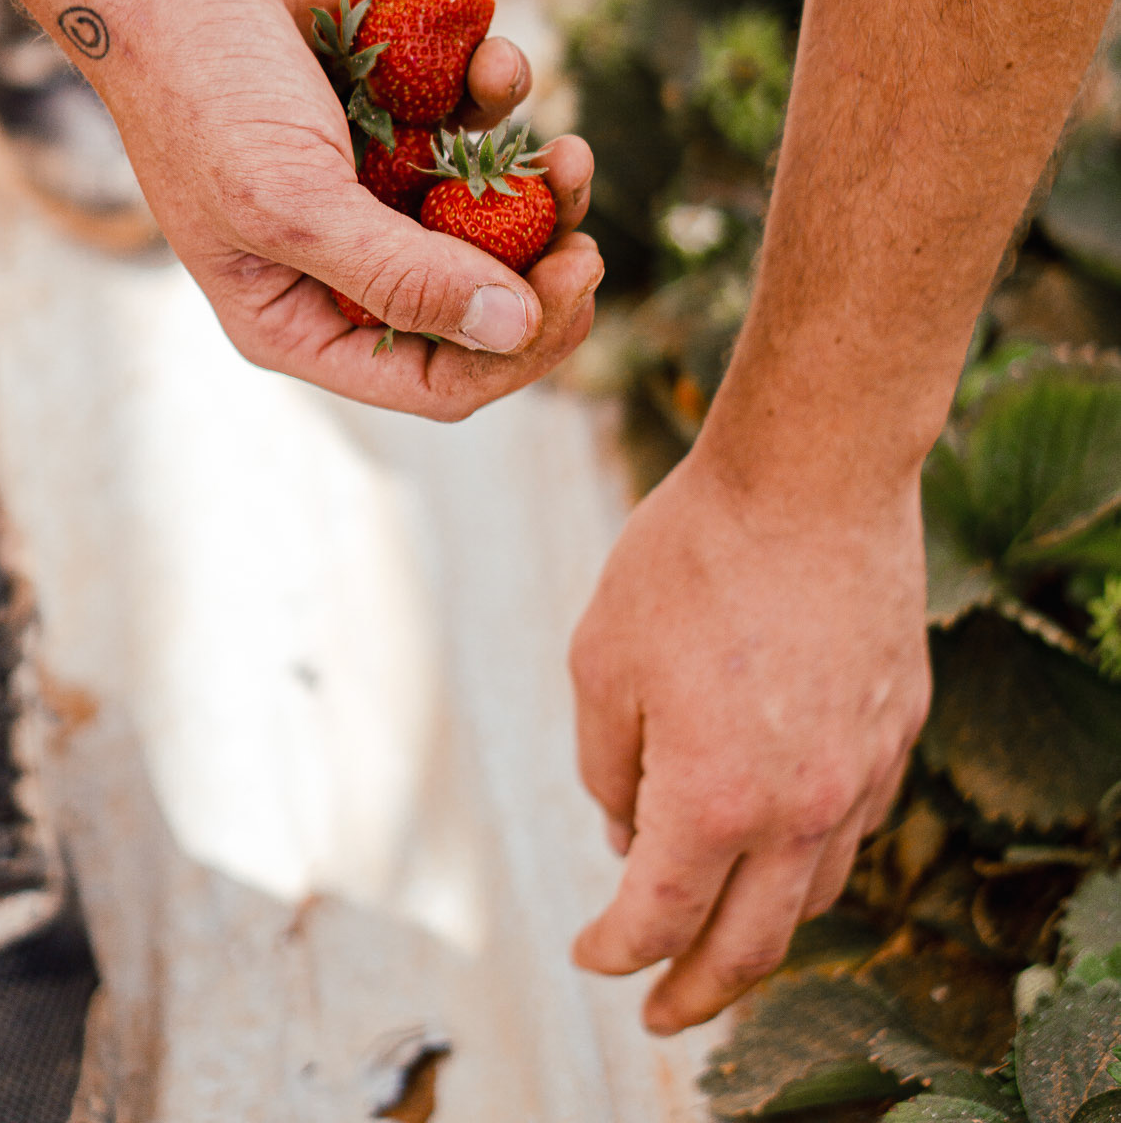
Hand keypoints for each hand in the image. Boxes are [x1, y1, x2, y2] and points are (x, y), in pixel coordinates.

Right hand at [100, 0, 601, 416]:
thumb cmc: (204, 91)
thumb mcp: (296, 201)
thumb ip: (404, 275)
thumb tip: (514, 331)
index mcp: (300, 317)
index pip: (436, 378)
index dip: (519, 344)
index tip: (578, 276)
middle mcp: (340, 263)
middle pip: (476, 301)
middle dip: (541, 260)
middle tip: (586, 218)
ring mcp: (369, 186)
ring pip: (490, 212)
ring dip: (538, 180)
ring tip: (567, 146)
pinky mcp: (392, 111)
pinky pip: (472, 122)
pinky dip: (494, 93)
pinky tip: (492, 56)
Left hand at [569, 443, 928, 1031]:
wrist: (813, 474)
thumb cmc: (692, 554)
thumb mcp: (602, 655)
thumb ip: (607, 763)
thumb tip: (627, 831)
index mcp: (713, 798)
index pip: (659, 918)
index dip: (616, 950)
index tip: (589, 956)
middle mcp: (799, 807)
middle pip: (751, 945)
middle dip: (698, 991)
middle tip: (663, 1013)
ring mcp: (861, 771)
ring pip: (812, 892)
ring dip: (760, 927)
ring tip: (719, 930)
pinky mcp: (899, 728)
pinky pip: (852, 824)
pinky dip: (808, 855)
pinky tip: (777, 837)